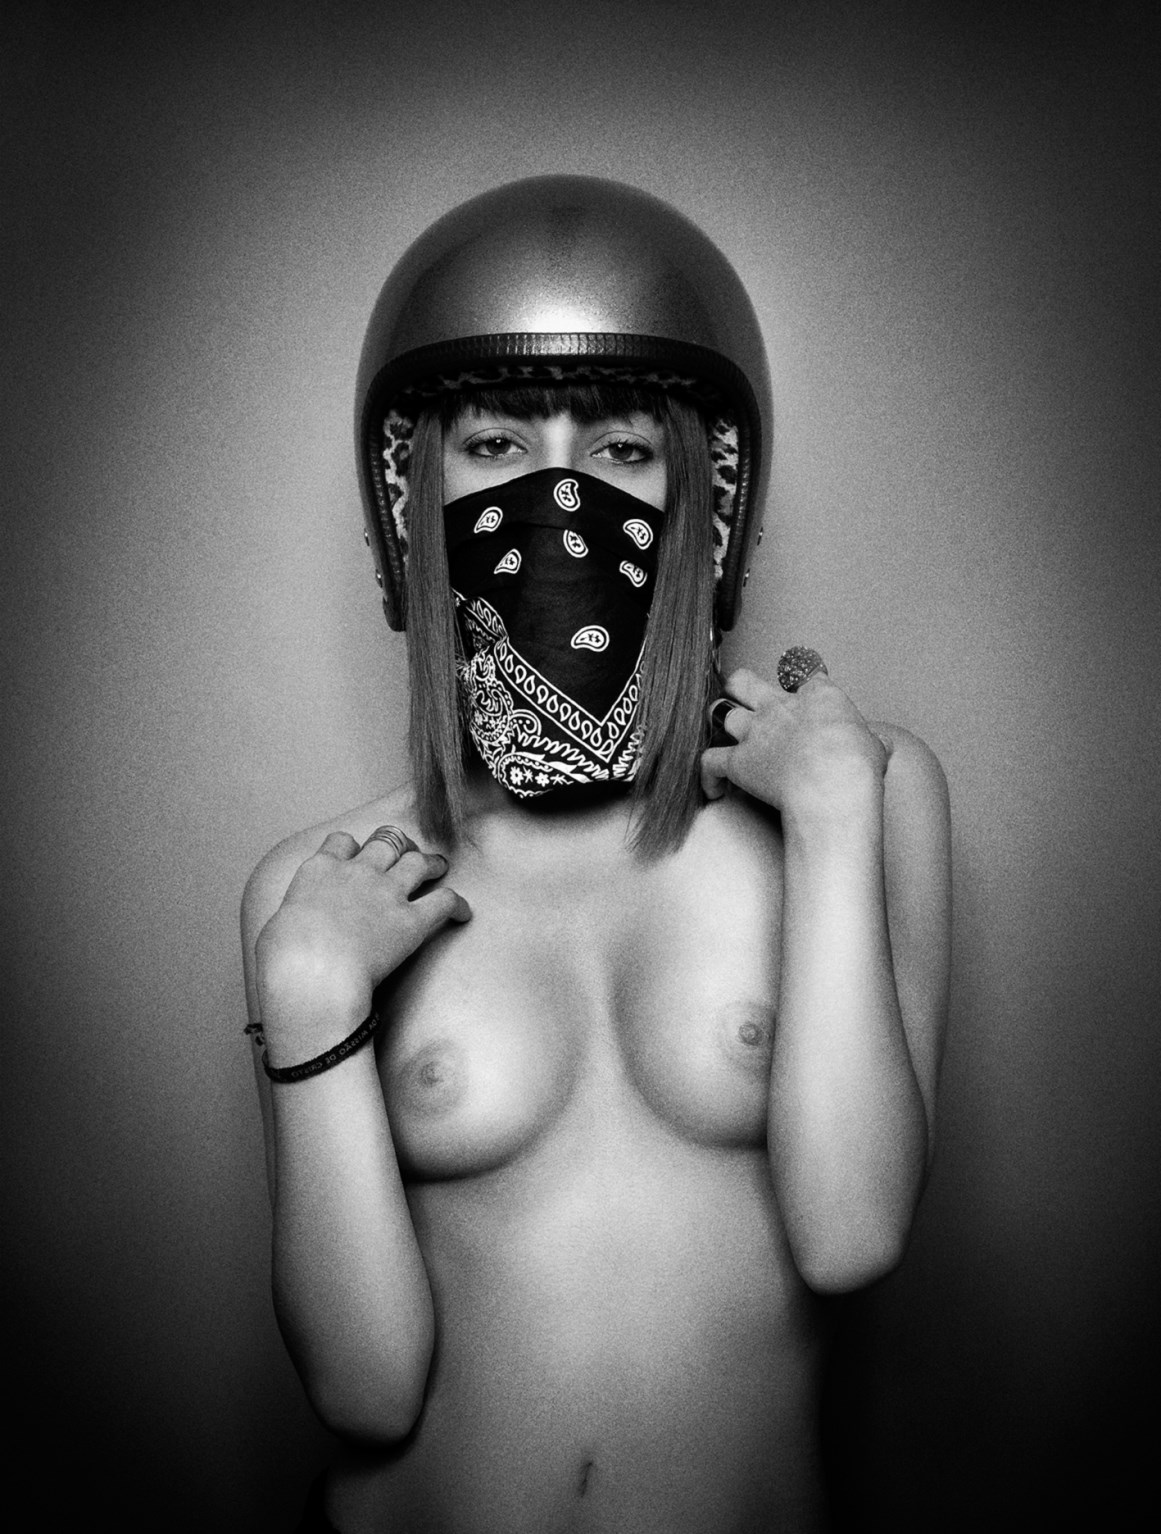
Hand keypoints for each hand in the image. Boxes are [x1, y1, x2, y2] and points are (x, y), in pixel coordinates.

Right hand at [255, 829, 470, 1058]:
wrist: (313, 972)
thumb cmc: (285, 958)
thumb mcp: (276, 928)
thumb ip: (295, 917)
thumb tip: (296, 928)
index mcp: (320, 871)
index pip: (341, 842)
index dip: (352, 847)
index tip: (356, 856)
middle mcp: (358, 873)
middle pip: (386, 841)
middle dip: (397, 844)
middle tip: (404, 853)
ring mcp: (388, 893)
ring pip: (418, 861)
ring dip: (430, 863)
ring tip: (439, 867)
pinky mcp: (412, 921)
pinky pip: (445, 902)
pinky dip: (457, 905)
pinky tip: (463, 913)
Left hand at [700, 667, 889, 829]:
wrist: (832, 783)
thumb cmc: (857, 765)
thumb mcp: (875, 746)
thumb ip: (870, 741)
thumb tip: (878, 745)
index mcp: (817, 696)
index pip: (805, 676)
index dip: (805, 683)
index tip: (807, 692)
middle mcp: (779, 707)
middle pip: (745, 680)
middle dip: (741, 686)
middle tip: (745, 696)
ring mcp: (755, 733)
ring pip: (721, 712)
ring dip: (720, 722)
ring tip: (723, 733)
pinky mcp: (738, 762)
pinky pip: (709, 762)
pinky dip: (707, 775)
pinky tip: (712, 787)